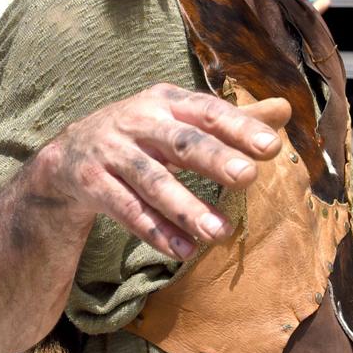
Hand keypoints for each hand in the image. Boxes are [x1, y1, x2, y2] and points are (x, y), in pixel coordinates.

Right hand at [34, 83, 291, 260]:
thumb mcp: (178, 117)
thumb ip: (230, 119)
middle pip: (180, 141)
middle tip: (247, 177)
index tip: (271, 146)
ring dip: (186, 208)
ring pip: (152, 182)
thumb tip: (285, 110)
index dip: (238, 126)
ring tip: (219, 233)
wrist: (67, 155)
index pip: (207, 111)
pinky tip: (183, 251)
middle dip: (213, 159)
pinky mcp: (91, 182)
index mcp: (165, 101)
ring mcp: (111, 151)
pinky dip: (155, 231)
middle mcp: (137, 121)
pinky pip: (127, 209)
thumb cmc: (141, 135)